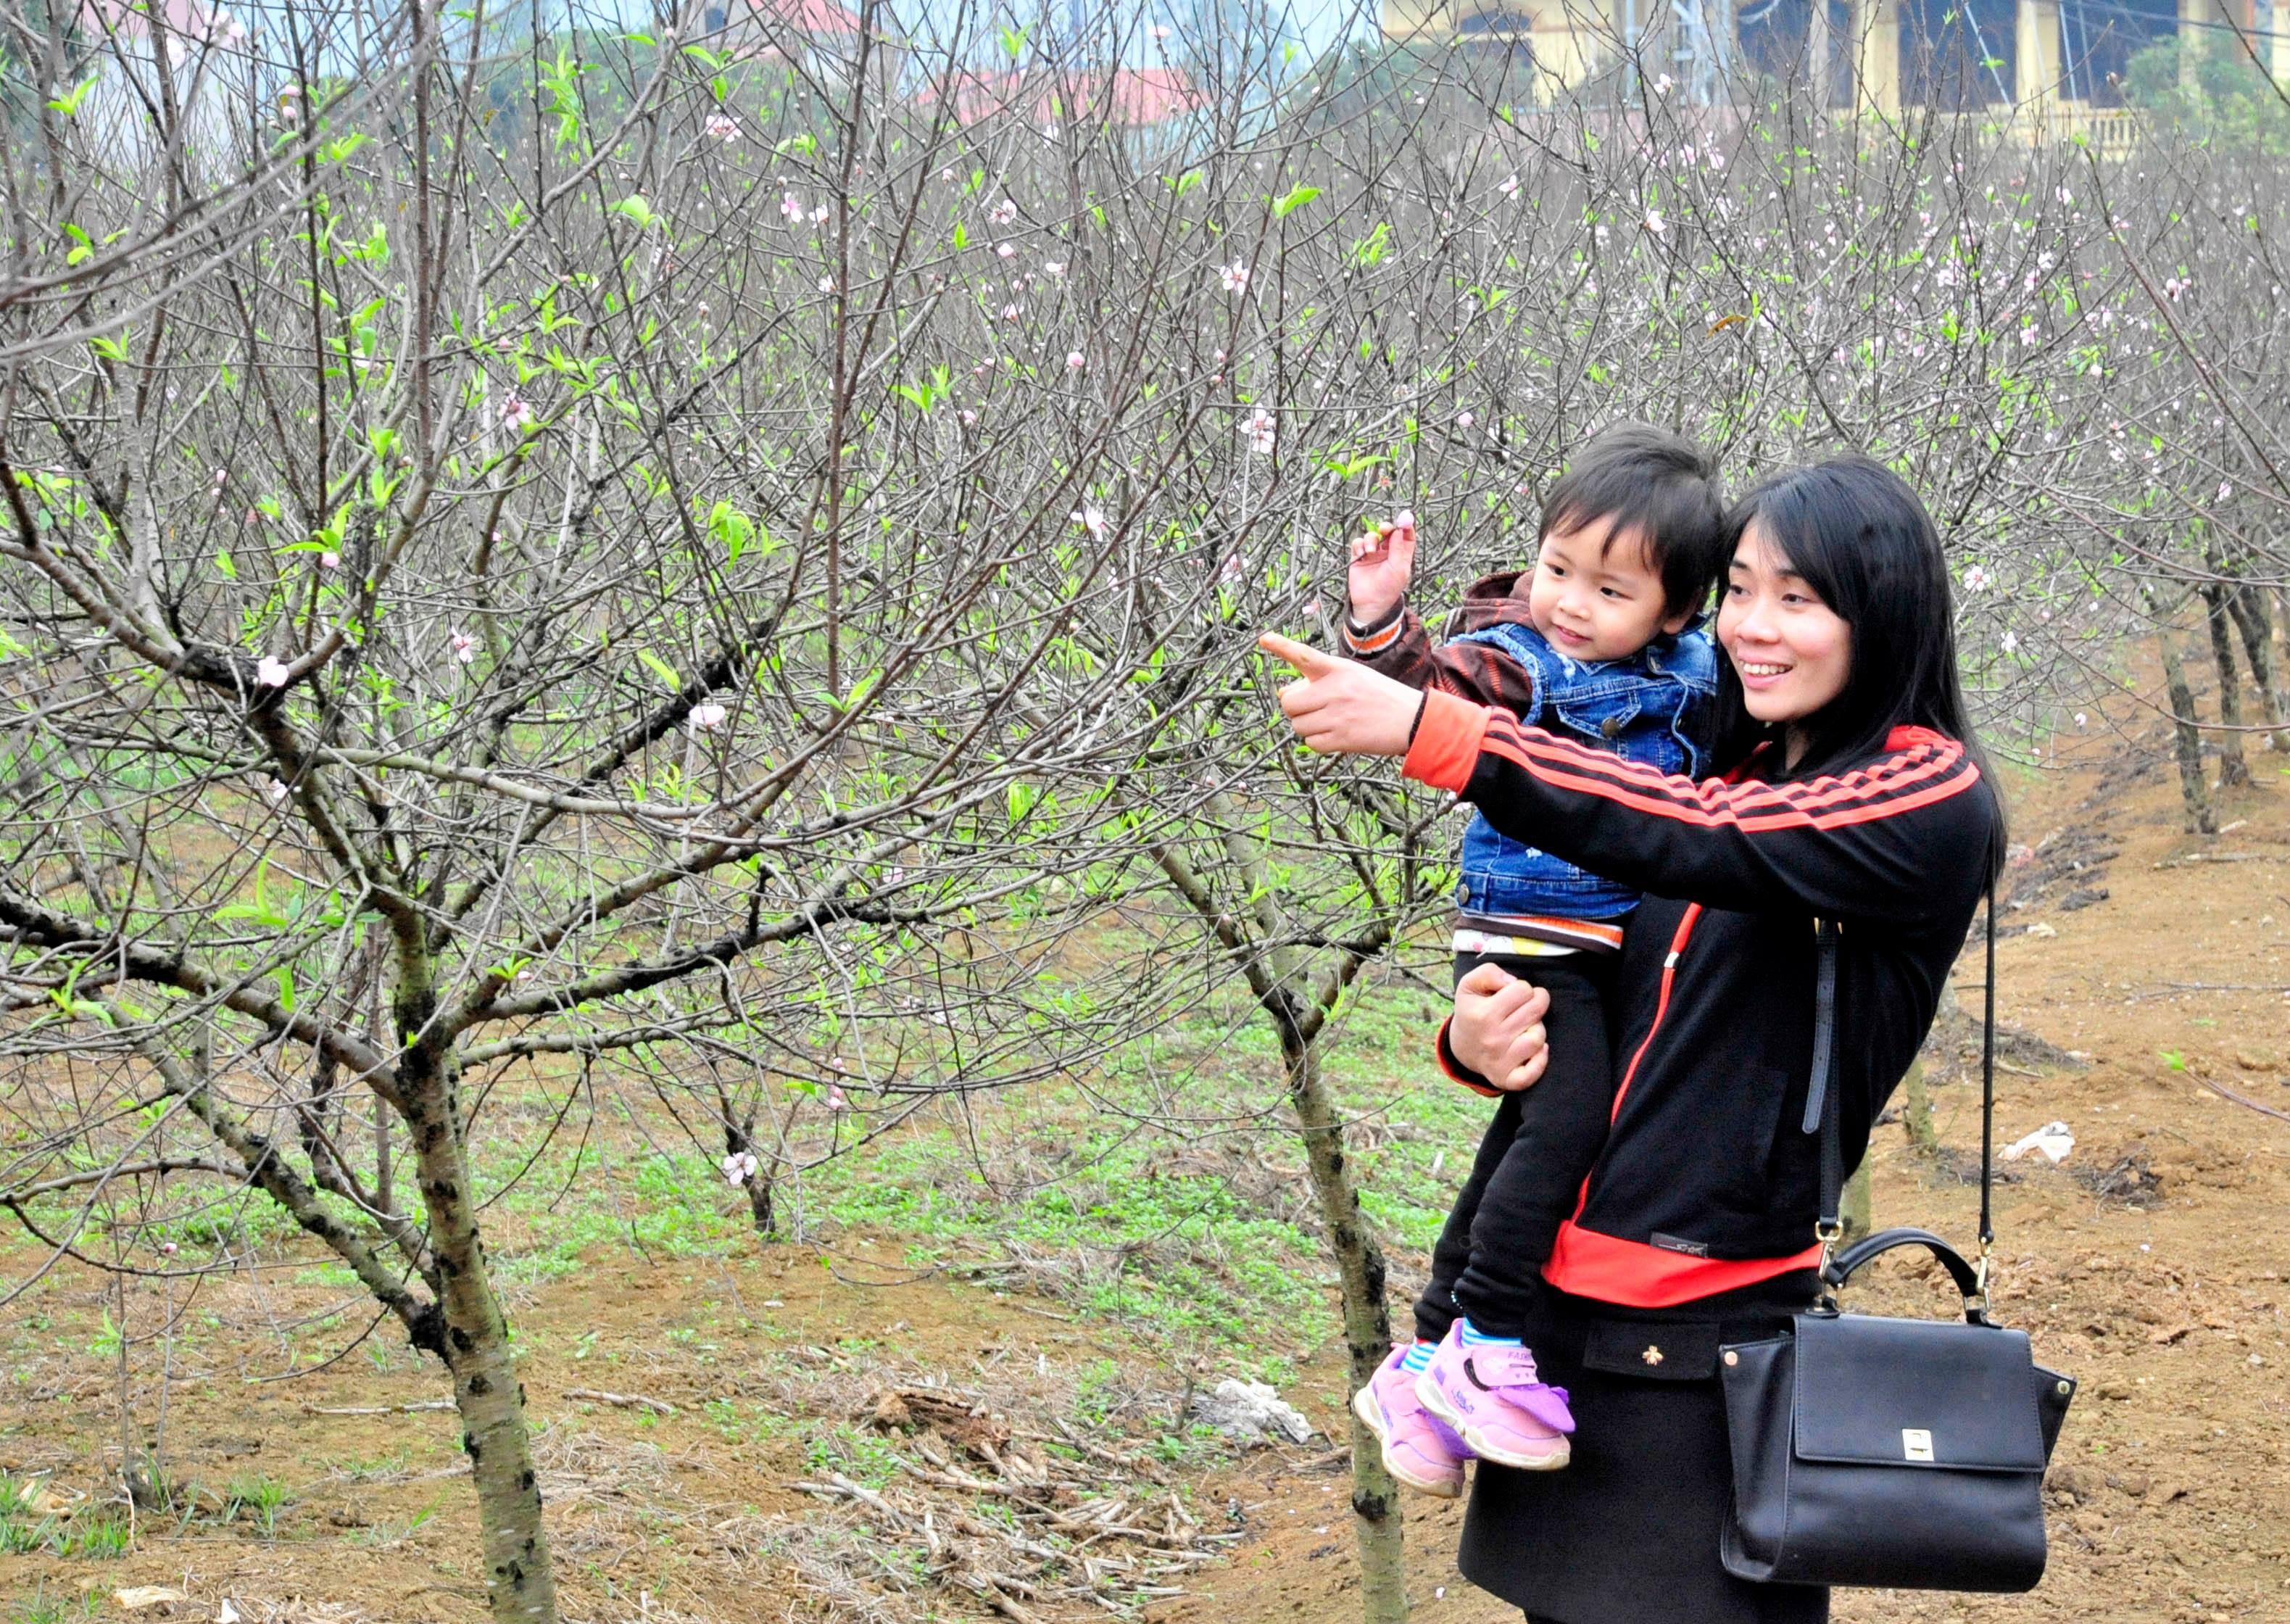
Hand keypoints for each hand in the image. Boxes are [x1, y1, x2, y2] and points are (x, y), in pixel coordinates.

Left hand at [1259, 632, 1422, 756]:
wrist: (1412, 719)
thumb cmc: (1379, 696)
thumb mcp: (1352, 677)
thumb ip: (1319, 682)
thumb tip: (1282, 694)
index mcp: (1338, 669)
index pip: (1304, 655)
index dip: (1282, 647)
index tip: (1264, 639)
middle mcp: (1335, 690)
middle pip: (1289, 702)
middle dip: (1295, 708)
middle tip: (1313, 707)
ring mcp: (1338, 715)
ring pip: (1297, 725)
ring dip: (1307, 726)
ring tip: (1329, 721)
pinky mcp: (1342, 738)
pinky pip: (1310, 743)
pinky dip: (1317, 741)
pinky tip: (1335, 734)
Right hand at [1346, 510, 1416, 625]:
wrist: (1370, 603)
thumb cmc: (1388, 588)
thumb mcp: (1398, 568)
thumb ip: (1398, 548)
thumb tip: (1399, 530)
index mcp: (1401, 554)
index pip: (1406, 536)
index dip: (1405, 526)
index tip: (1403, 520)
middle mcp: (1387, 552)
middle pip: (1388, 532)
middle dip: (1386, 528)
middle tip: (1384, 529)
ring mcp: (1373, 554)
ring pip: (1372, 536)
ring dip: (1371, 539)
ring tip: (1370, 551)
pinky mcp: (1359, 557)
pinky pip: (1358, 543)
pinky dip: (1360, 545)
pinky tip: (1362, 554)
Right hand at [1450, 962, 1550, 1091]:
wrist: (1462, 1048)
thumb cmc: (1472, 1012)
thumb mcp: (1469, 985)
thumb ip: (1489, 972)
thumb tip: (1511, 982)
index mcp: (1483, 1014)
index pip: (1523, 989)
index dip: (1522, 988)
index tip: (1514, 994)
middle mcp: (1492, 1039)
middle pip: (1536, 1010)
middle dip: (1536, 1002)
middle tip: (1527, 1006)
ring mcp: (1500, 1061)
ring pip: (1538, 1038)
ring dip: (1537, 1028)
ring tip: (1525, 1027)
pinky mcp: (1507, 1079)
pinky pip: (1533, 1072)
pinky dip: (1540, 1060)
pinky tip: (1537, 1049)